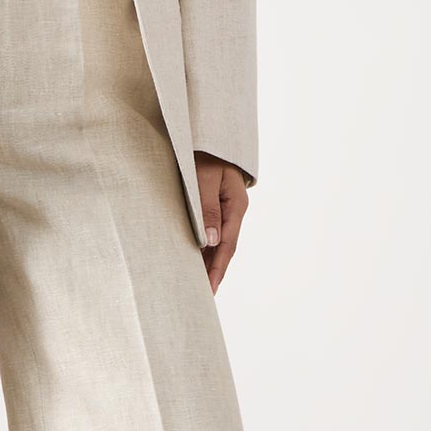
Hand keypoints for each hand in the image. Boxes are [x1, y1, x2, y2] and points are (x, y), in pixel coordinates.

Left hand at [194, 154, 249, 292]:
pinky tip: (195, 260)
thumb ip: (207, 208)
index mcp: (235, 206)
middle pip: (224, 248)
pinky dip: (203, 248)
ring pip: (217, 242)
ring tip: (197, 286)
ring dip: (208, 263)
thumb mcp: (204, 178)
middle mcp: (233, 211)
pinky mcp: (214, 206)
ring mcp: (225, 209)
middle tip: (204, 297)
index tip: (209, 289)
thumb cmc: (203, 153)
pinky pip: (211, 232)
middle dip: (214, 272)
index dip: (218, 269)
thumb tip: (210, 241)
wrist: (207, 133)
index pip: (227, 245)